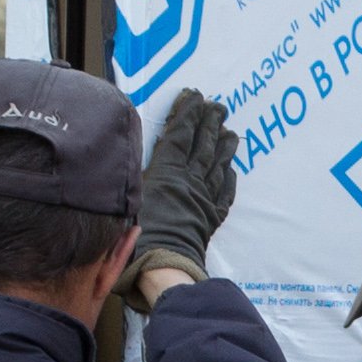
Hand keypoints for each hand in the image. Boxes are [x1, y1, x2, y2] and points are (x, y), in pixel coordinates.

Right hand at [126, 89, 233, 301]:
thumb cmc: (139, 231)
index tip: (195, 96)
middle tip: (218, 106)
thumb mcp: (130, 194)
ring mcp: (203, 200)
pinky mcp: (210, 219)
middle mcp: (189, 181)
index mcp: (168, 171)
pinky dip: (229, 180)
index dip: (188, 114)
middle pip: (203, 146)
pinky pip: (224, 195)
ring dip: (224, 147)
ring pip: (218, 167)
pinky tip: (232, 171)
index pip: (180, 135)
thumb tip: (143, 154)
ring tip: (231, 131)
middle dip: (210, 123)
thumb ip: (138, 172)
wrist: (162, 265)